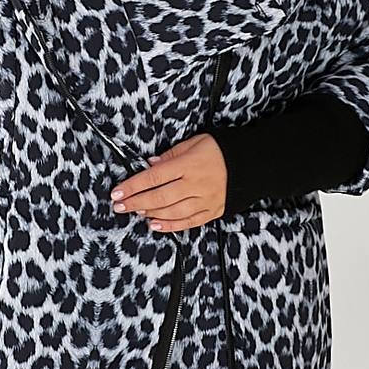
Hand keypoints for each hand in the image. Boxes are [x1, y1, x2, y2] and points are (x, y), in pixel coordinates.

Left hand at [109, 133, 226, 231]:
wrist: (251, 163)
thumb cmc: (221, 149)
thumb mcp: (195, 142)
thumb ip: (171, 155)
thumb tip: (150, 164)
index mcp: (189, 164)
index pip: (154, 176)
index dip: (133, 186)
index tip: (117, 192)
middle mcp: (196, 184)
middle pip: (159, 197)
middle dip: (136, 203)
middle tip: (120, 206)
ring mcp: (205, 199)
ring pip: (172, 212)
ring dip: (151, 214)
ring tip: (136, 213)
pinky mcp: (212, 211)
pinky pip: (189, 222)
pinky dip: (171, 226)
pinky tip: (156, 225)